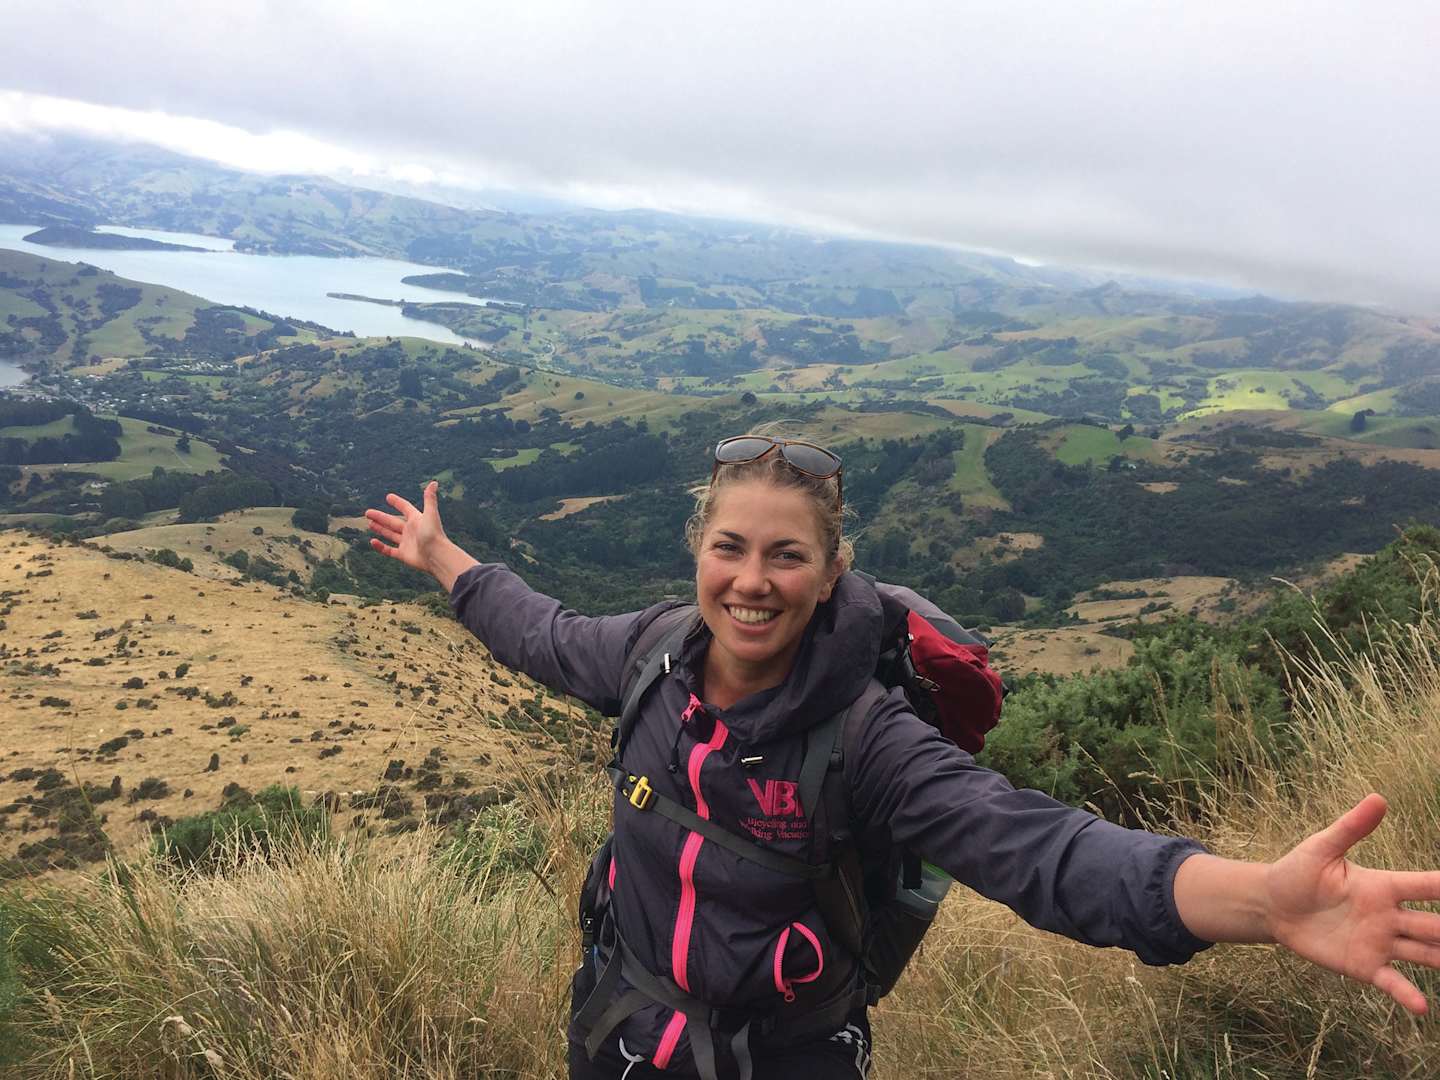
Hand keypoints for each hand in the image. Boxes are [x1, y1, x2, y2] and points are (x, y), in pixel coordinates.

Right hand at [365, 481, 476, 589]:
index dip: (398, 503)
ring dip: (380, 529)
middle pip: (393, 522)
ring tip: (369, 523)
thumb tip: (434, 482)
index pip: (406, 509)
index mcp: (417, 520)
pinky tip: (372, 541)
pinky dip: (380, 547)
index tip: (388, 497)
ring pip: (390, 534)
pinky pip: (389, 550)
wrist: (437, 556)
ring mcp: (407, 543)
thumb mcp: (430, 514)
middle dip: (381, 517)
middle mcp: (411, 531)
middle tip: (367, 512)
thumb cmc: (434, 534)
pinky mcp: (403, 555)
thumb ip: (430, 499)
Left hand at [1265, 793, 1439, 1014]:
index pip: (1425, 886)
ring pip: (1426, 954)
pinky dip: (1407, 994)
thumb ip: (1351, 828)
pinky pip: (1392, 981)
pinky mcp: (1364, 965)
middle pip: (1435, 925)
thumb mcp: (1322, 848)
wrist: (1271, 905)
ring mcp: (1380, 943)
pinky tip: (1423, 1008)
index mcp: (1383, 886)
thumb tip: (1378, 798)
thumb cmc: (1298, 872)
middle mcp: (1389, 916)